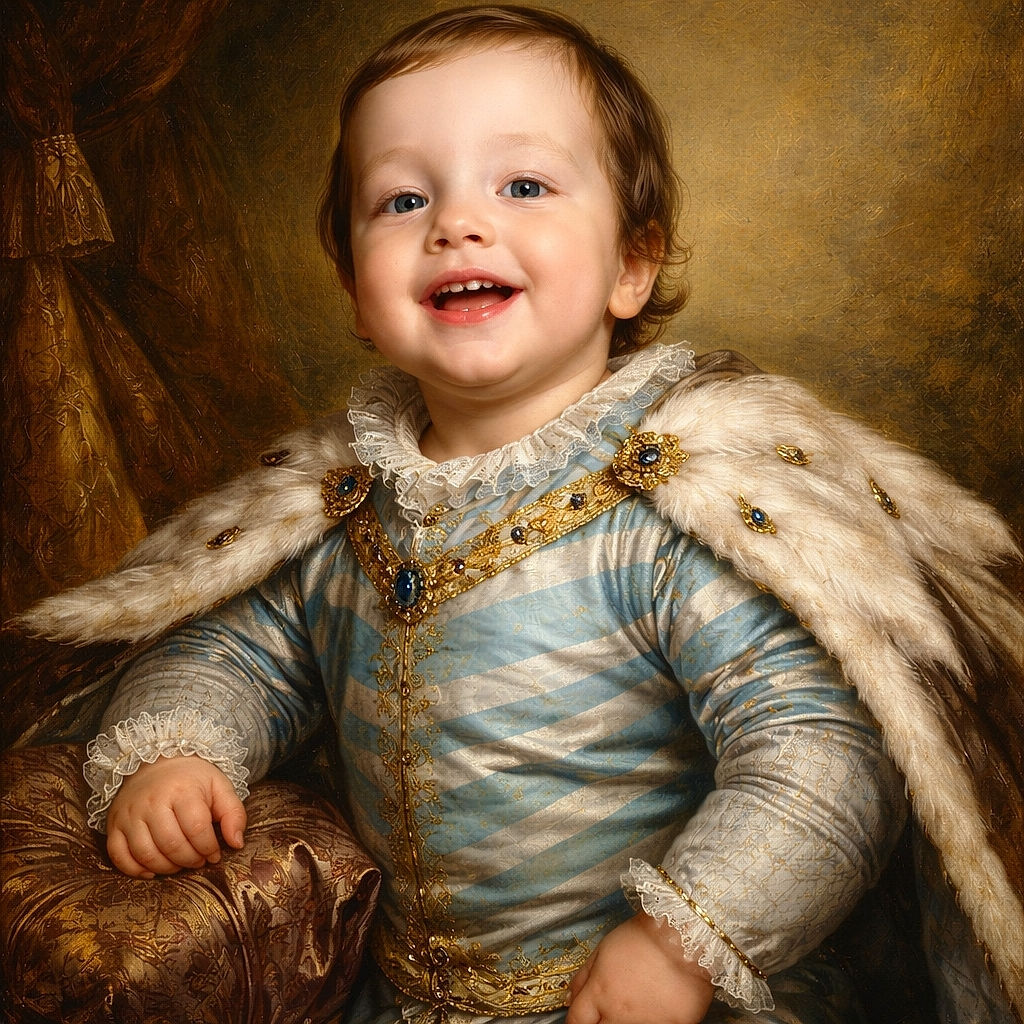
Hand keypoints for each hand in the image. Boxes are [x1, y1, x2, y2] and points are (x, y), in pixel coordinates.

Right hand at [105, 755, 246, 877]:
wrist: (155, 764)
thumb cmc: (191, 780)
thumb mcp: (219, 787)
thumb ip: (234, 813)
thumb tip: (237, 843)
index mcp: (182, 790)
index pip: (196, 828)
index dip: (208, 848)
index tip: (214, 854)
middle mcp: (152, 802)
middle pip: (171, 844)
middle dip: (190, 860)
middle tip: (199, 861)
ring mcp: (130, 814)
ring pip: (146, 854)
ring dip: (167, 868)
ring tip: (180, 864)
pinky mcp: (114, 825)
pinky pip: (119, 857)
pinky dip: (136, 870)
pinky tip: (153, 870)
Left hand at [567, 913, 713, 1023]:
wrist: (685, 936)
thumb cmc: (645, 936)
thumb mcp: (605, 947)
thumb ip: (584, 975)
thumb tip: (570, 997)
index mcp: (600, 993)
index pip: (576, 1021)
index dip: (575, 1022)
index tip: (581, 1019)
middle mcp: (620, 1015)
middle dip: (599, 1023)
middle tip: (608, 1010)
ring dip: (625, 1021)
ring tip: (636, 1004)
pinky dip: (654, 1021)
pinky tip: (656, 1008)